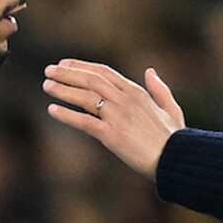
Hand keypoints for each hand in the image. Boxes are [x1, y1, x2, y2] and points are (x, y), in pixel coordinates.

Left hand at [43, 60, 185, 178]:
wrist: (176, 159)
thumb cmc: (173, 137)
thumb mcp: (170, 108)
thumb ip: (159, 89)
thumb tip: (150, 71)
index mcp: (136, 92)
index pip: (104, 72)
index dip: (82, 66)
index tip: (65, 64)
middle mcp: (125, 100)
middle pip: (91, 80)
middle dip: (67, 73)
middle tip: (49, 71)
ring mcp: (117, 116)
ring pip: (85, 97)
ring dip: (63, 90)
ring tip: (46, 85)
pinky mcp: (111, 135)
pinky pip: (84, 122)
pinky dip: (66, 115)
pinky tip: (52, 110)